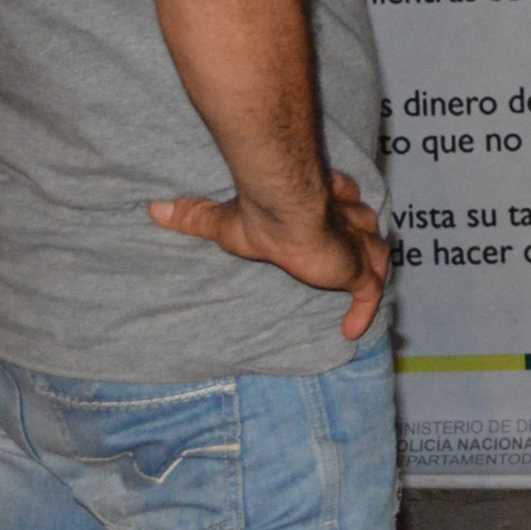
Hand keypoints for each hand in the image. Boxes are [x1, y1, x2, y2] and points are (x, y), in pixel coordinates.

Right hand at [150, 173, 392, 339]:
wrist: (286, 213)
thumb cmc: (258, 215)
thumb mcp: (223, 221)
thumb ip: (194, 216)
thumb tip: (153, 209)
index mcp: (321, 200)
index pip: (343, 197)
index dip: (344, 202)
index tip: (340, 208)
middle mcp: (345, 217)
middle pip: (366, 223)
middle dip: (363, 234)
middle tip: (357, 253)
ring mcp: (355, 244)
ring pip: (377, 253)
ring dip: (371, 267)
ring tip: (361, 286)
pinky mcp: (359, 269)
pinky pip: (370, 294)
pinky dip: (363, 312)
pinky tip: (351, 332)